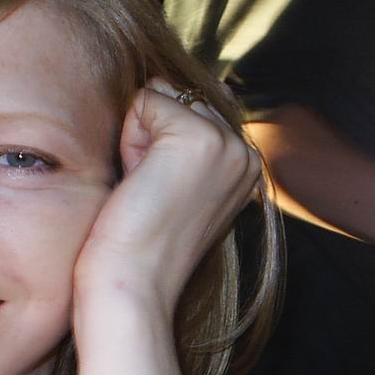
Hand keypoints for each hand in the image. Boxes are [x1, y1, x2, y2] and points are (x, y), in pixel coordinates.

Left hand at [74, 79, 260, 318]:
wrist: (133, 284)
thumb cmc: (138, 244)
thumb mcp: (171, 188)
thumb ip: (177, 146)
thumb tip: (160, 89)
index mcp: (245, 165)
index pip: (192, 110)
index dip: (157, 148)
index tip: (158, 196)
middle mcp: (245, 151)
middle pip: (177, 100)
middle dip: (148, 137)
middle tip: (148, 193)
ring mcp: (226, 143)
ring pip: (162, 98)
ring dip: (138, 137)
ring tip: (143, 189)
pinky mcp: (198, 138)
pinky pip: (146, 100)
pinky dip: (128, 137)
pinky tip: (136, 181)